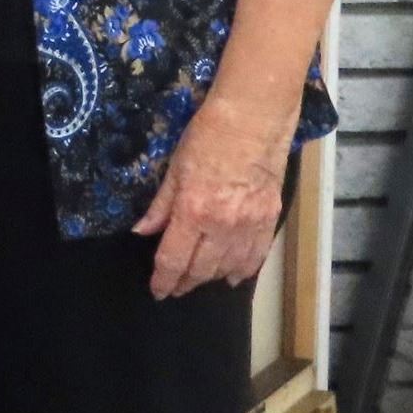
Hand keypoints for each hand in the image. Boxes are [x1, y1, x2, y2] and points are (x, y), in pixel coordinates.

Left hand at [131, 96, 291, 298]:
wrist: (253, 121)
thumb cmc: (206, 138)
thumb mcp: (174, 170)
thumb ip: (160, 207)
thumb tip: (142, 232)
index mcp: (192, 212)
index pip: (174, 259)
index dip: (164, 280)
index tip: (158, 291)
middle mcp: (222, 225)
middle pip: (201, 269)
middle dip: (186, 283)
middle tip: (175, 288)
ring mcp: (249, 224)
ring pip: (229, 267)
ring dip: (212, 278)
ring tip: (199, 281)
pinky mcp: (270, 218)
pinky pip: (256, 255)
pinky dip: (243, 269)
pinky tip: (233, 276)